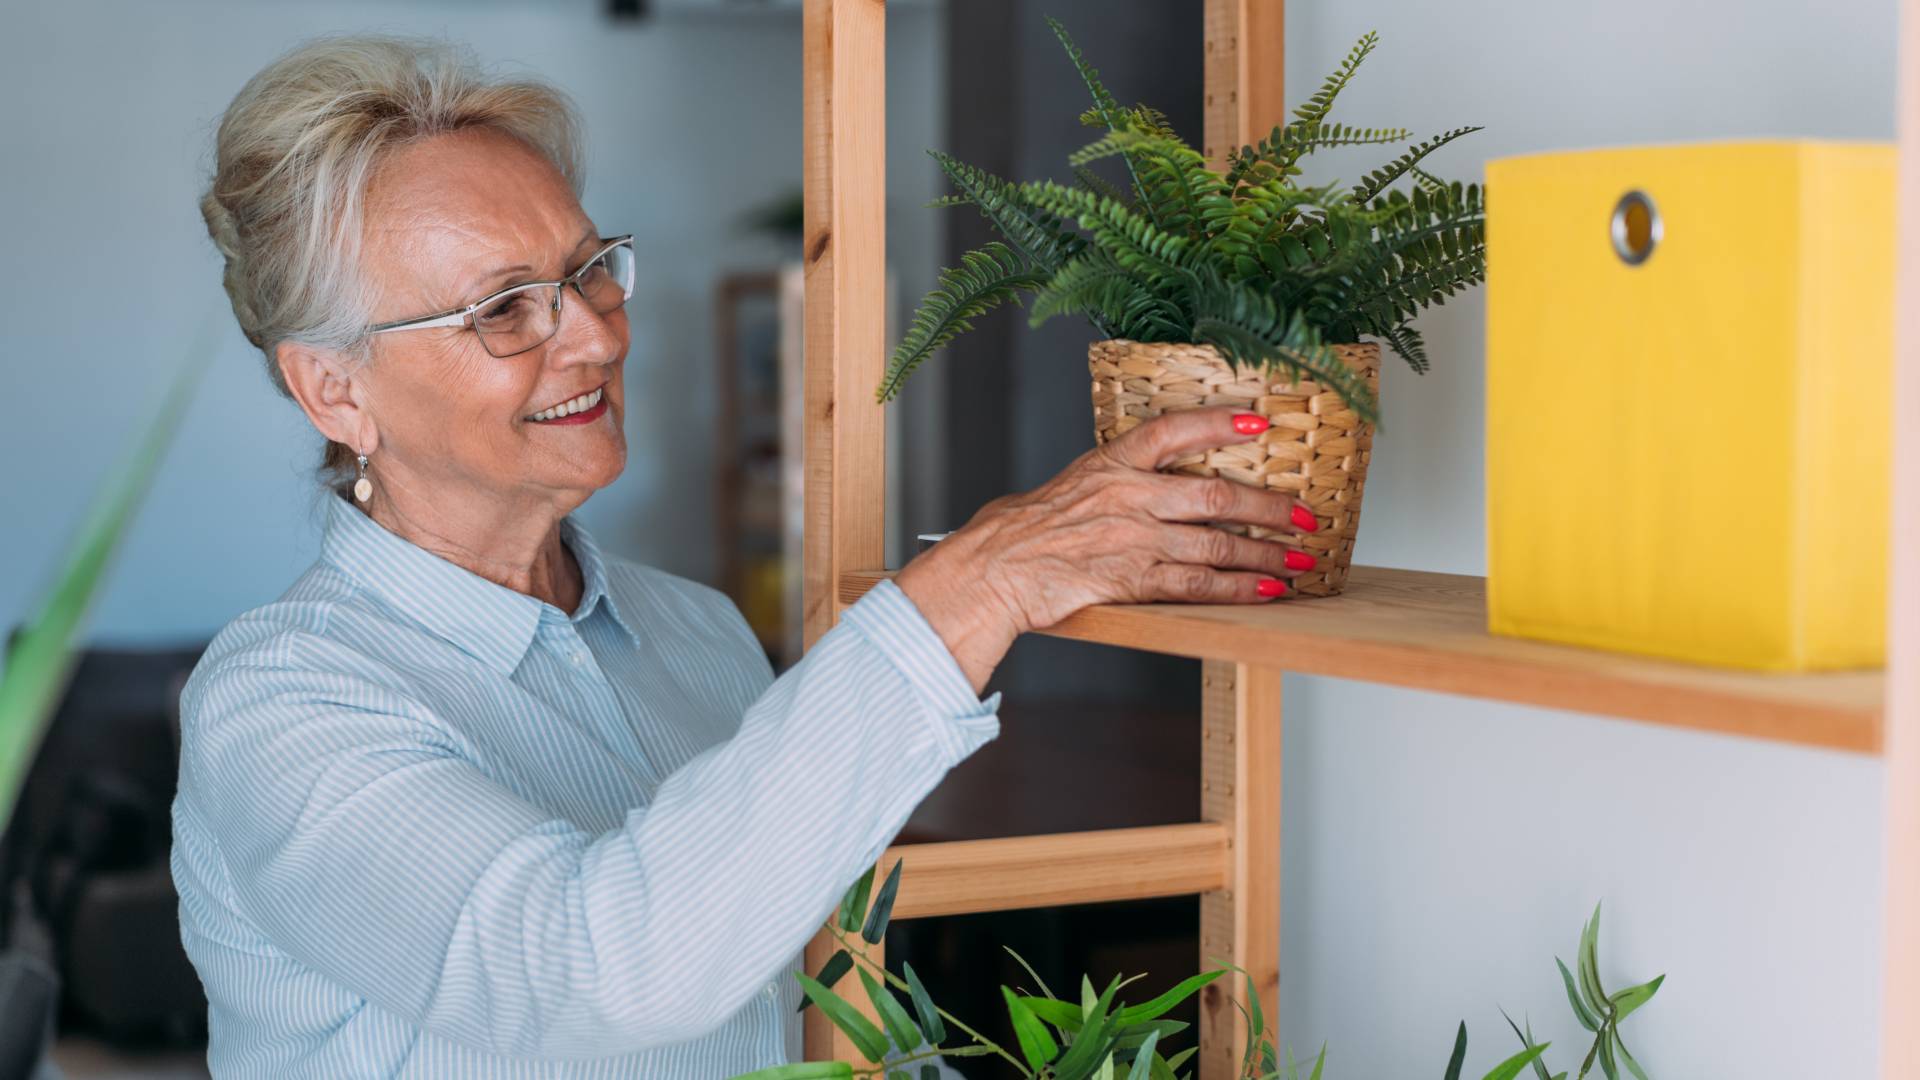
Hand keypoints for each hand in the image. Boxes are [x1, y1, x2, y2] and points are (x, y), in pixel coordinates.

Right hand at [894, 406, 1319, 692]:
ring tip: (1300, 560)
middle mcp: (1129, 497)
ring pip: (1218, 544)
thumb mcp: (1062, 486)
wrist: (991, 570)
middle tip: (1305, 514)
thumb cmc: (1016, 531)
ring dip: (1266, 554)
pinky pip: (1199, 586)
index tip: (1258, 422)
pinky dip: (1240, 590)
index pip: (1173, 430)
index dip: (1219, 424)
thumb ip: (1106, 483)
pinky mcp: (1133, 581)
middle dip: (1269, 506)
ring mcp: (1134, 539)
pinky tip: (1268, 592)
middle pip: (1217, 494)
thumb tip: (1129, 483)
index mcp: (1109, 464)